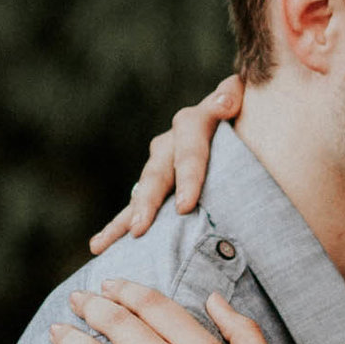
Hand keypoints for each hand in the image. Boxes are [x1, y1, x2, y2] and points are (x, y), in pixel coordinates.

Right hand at [89, 77, 244, 252]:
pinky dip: (115, 227)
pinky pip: (134, 208)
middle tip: (140, 228)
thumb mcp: (242, 101)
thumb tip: (228, 101)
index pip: (189, 150)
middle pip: (157, 174)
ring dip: (125, 218)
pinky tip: (98, 246)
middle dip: (148, 203)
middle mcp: (170, 144)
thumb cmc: (246, 115)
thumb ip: (232, 97)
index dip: (188, 177)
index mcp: (193, 124)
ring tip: (104, 242)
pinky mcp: (154, 187)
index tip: (186, 206)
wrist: (235, 123)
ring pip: (141, 194)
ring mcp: (159, 166)